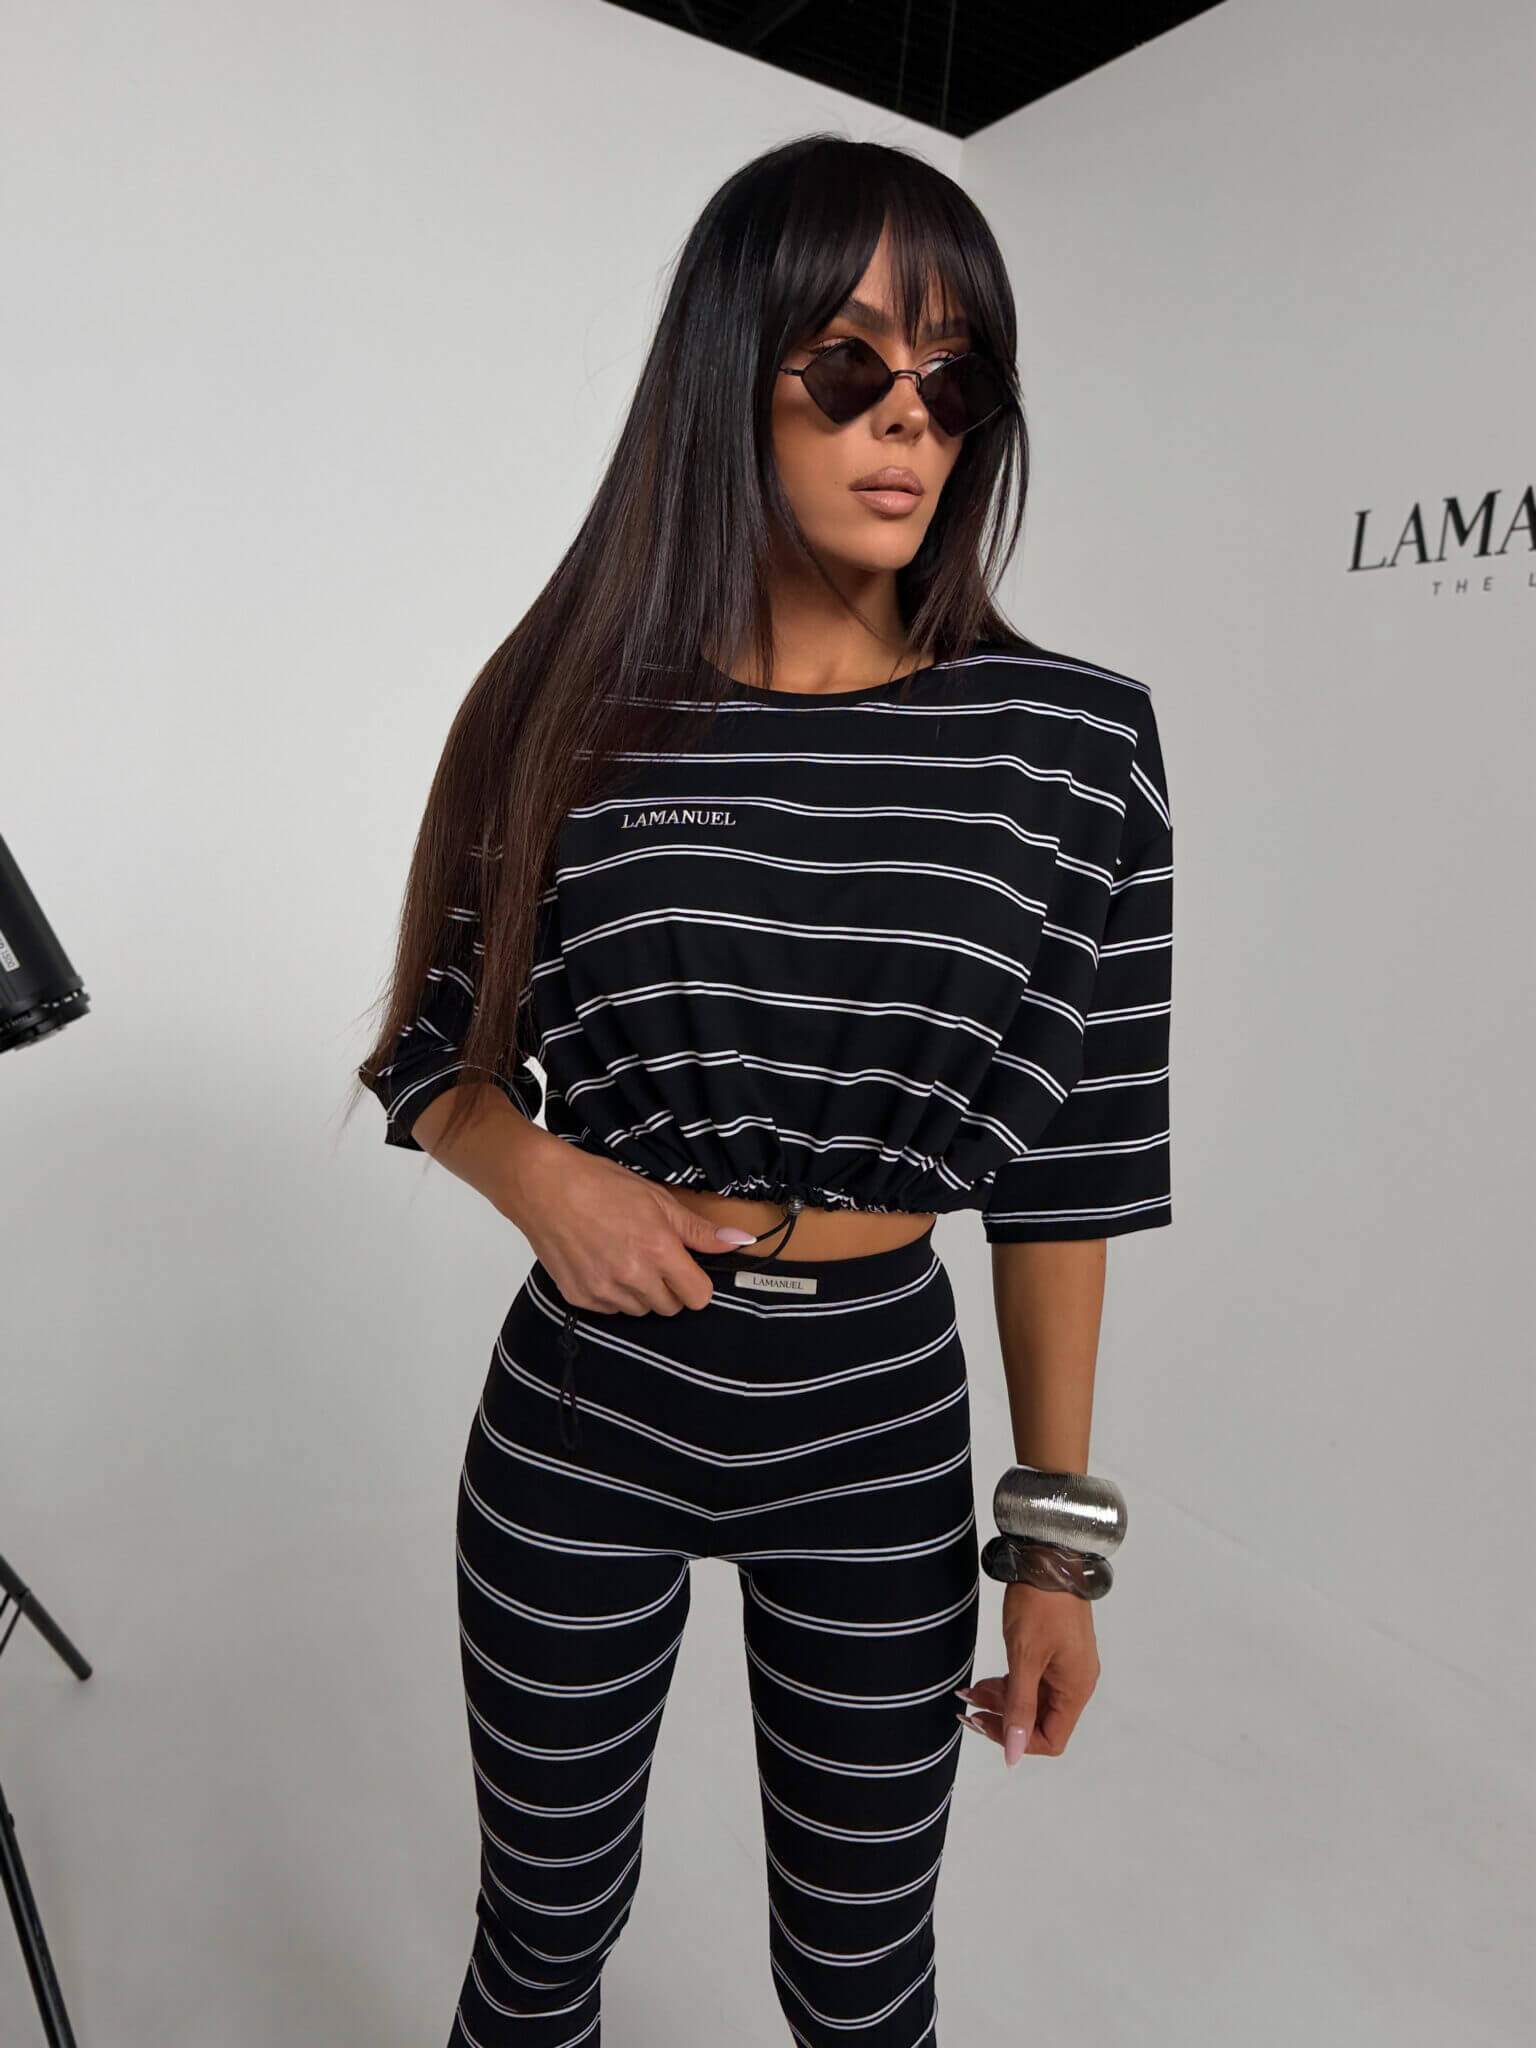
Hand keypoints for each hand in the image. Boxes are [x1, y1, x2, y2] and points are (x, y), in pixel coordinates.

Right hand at [502, 1132, 755, 1316]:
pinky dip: (612, 1294)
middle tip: (653, 1259)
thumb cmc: (601, 1184)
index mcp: (658, 1250)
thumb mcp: (657, 1199)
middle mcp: (633, 1276)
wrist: (543, 1187)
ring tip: (624, 1258)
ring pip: (640, 1310)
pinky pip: (611, 1309)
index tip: (687, 1269)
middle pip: (671, 1307)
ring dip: (641, 1292)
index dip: (696, 1283)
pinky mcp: (580, 1296)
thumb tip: (738, 1241)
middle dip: (669, 1288)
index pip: (698, 1296)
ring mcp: (604, 1290)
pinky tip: (602, 1264)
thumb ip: (697, 1229)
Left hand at [956, 1580, 1100, 1766]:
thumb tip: (1013, 1754)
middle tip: (968, 1709)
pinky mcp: (1055, 1652)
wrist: (1048, 1557)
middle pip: (1039, 1721)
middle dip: (1001, 1718)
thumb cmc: (1041, 1604)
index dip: (1016, 1740)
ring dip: (999, 1700)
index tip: (984, 1724)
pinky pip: (1031, 1681)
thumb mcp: (1024, 1658)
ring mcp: (1066, 1667)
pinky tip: (982, 1680)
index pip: (1051, 1740)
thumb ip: (1018, 1708)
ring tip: (969, 1691)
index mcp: (1076, 1689)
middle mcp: (1076, 1682)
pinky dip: (1007, 1683)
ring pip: (1031, 1700)